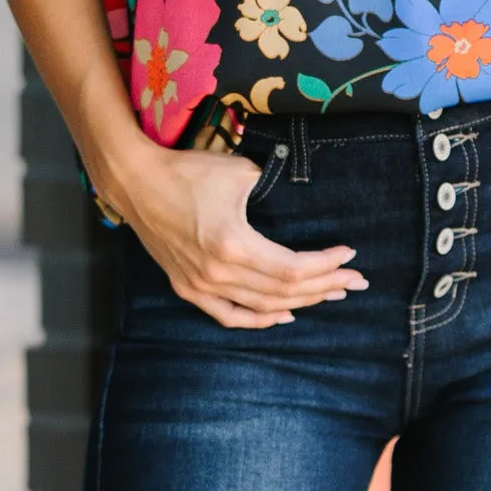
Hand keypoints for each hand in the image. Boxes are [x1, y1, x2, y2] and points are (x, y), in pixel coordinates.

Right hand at [108, 138, 366, 330]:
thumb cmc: (188, 172)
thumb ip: (273, 190)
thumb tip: (301, 201)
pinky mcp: (188, 287)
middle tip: (355, 280)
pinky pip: (230, 315)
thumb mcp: (240, 173)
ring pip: (262, 307)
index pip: (294, 269)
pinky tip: (284, 315)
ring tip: (331, 293)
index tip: (349, 255)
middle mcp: (218, 273)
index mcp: (234, 245)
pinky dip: (259, 319)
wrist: (136, 182)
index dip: (326, 265)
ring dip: (301, 302)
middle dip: (325, 285)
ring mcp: (201, 285)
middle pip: (285, 292)